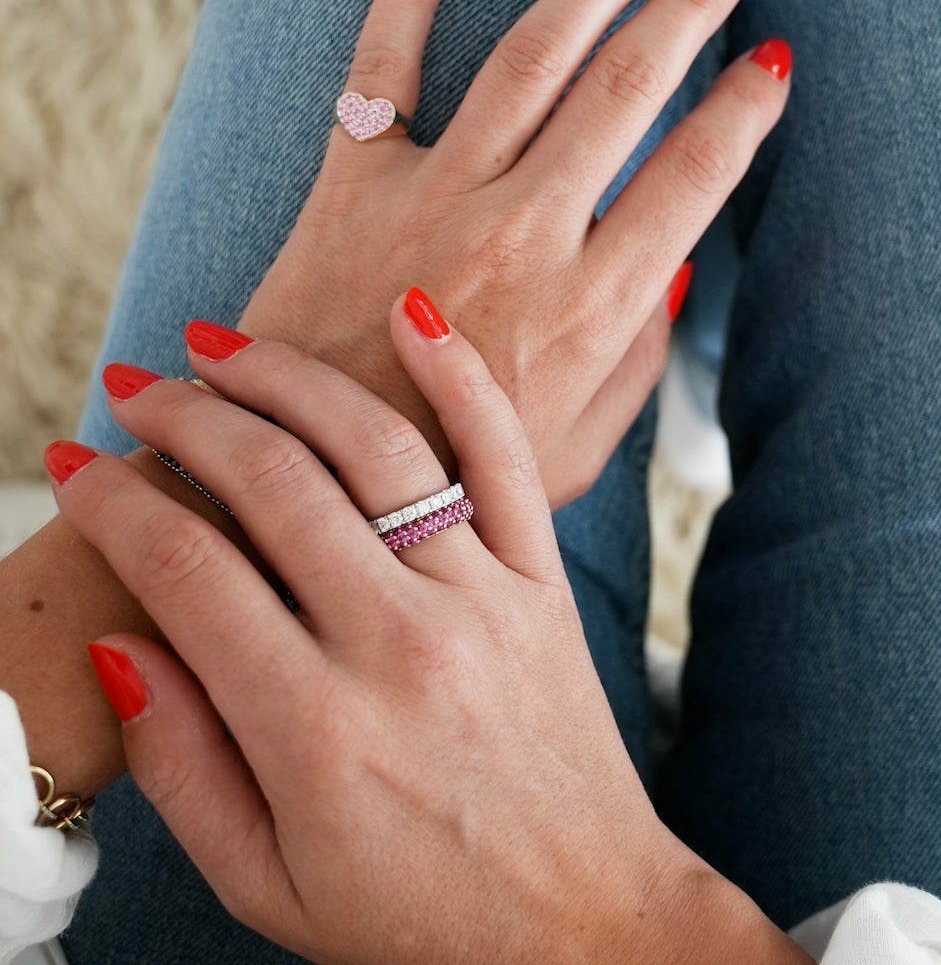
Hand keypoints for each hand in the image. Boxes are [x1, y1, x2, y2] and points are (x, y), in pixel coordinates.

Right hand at [47, 295, 807, 963]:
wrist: (588, 927)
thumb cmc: (423, 922)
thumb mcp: (267, 883)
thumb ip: (181, 765)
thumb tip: (123, 643)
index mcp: (313, 727)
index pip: (182, 570)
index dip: (111, 504)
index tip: (76, 467)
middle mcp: (398, 642)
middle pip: (269, 483)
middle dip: (184, 419)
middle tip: (139, 387)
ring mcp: (483, 600)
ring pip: (374, 446)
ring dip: (288, 378)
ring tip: (226, 345)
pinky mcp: (543, 583)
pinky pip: (505, 457)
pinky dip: (460, 376)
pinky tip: (411, 313)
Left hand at [240, 0, 788, 506]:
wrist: (317, 486)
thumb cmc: (456, 481)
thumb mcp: (580, 451)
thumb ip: (638, 363)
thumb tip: (679, 272)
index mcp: (591, 309)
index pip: (693, 179)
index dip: (743, 113)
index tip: (772, 63)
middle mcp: (522, 237)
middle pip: (626, 91)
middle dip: (691, 11)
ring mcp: (435, 200)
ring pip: (533, 57)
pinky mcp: (353, 185)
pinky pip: (383, 63)